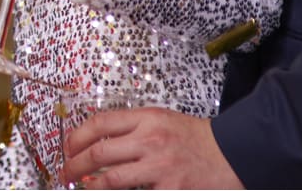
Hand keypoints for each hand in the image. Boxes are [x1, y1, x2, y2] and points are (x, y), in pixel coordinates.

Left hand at [62, 108, 242, 188]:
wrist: (235, 153)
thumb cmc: (197, 139)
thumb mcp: (163, 120)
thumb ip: (133, 127)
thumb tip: (98, 140)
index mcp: (147, 118)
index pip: (100, 123)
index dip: (76, 136)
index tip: (67, 146)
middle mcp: (151, 140)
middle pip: (99, 152)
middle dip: (75, 164)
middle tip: (66, 172)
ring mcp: (160, 167)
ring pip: (112, 179)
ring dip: (90, 185)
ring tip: (82, 186)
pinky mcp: (171, 190)